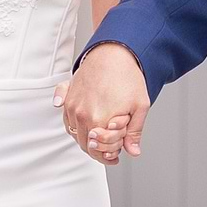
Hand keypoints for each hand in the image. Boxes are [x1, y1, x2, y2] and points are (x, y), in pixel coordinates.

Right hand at [58, 44, 148, 164]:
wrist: (113, 52)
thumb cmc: (127, 76)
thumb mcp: (140, 106)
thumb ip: (134, 132)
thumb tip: (133, 151)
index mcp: (99, 120)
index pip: (99, 151)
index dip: (111, 154)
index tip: (117, 151)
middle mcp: (81, 115)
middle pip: (85, 145)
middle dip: (99, 149)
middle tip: (111, 147)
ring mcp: (71, 106)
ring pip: (75, 134)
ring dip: (87, 139)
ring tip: (101, 136)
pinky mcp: (66, 97)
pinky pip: (66, 121)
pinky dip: (75, 127)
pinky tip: (87, 126)